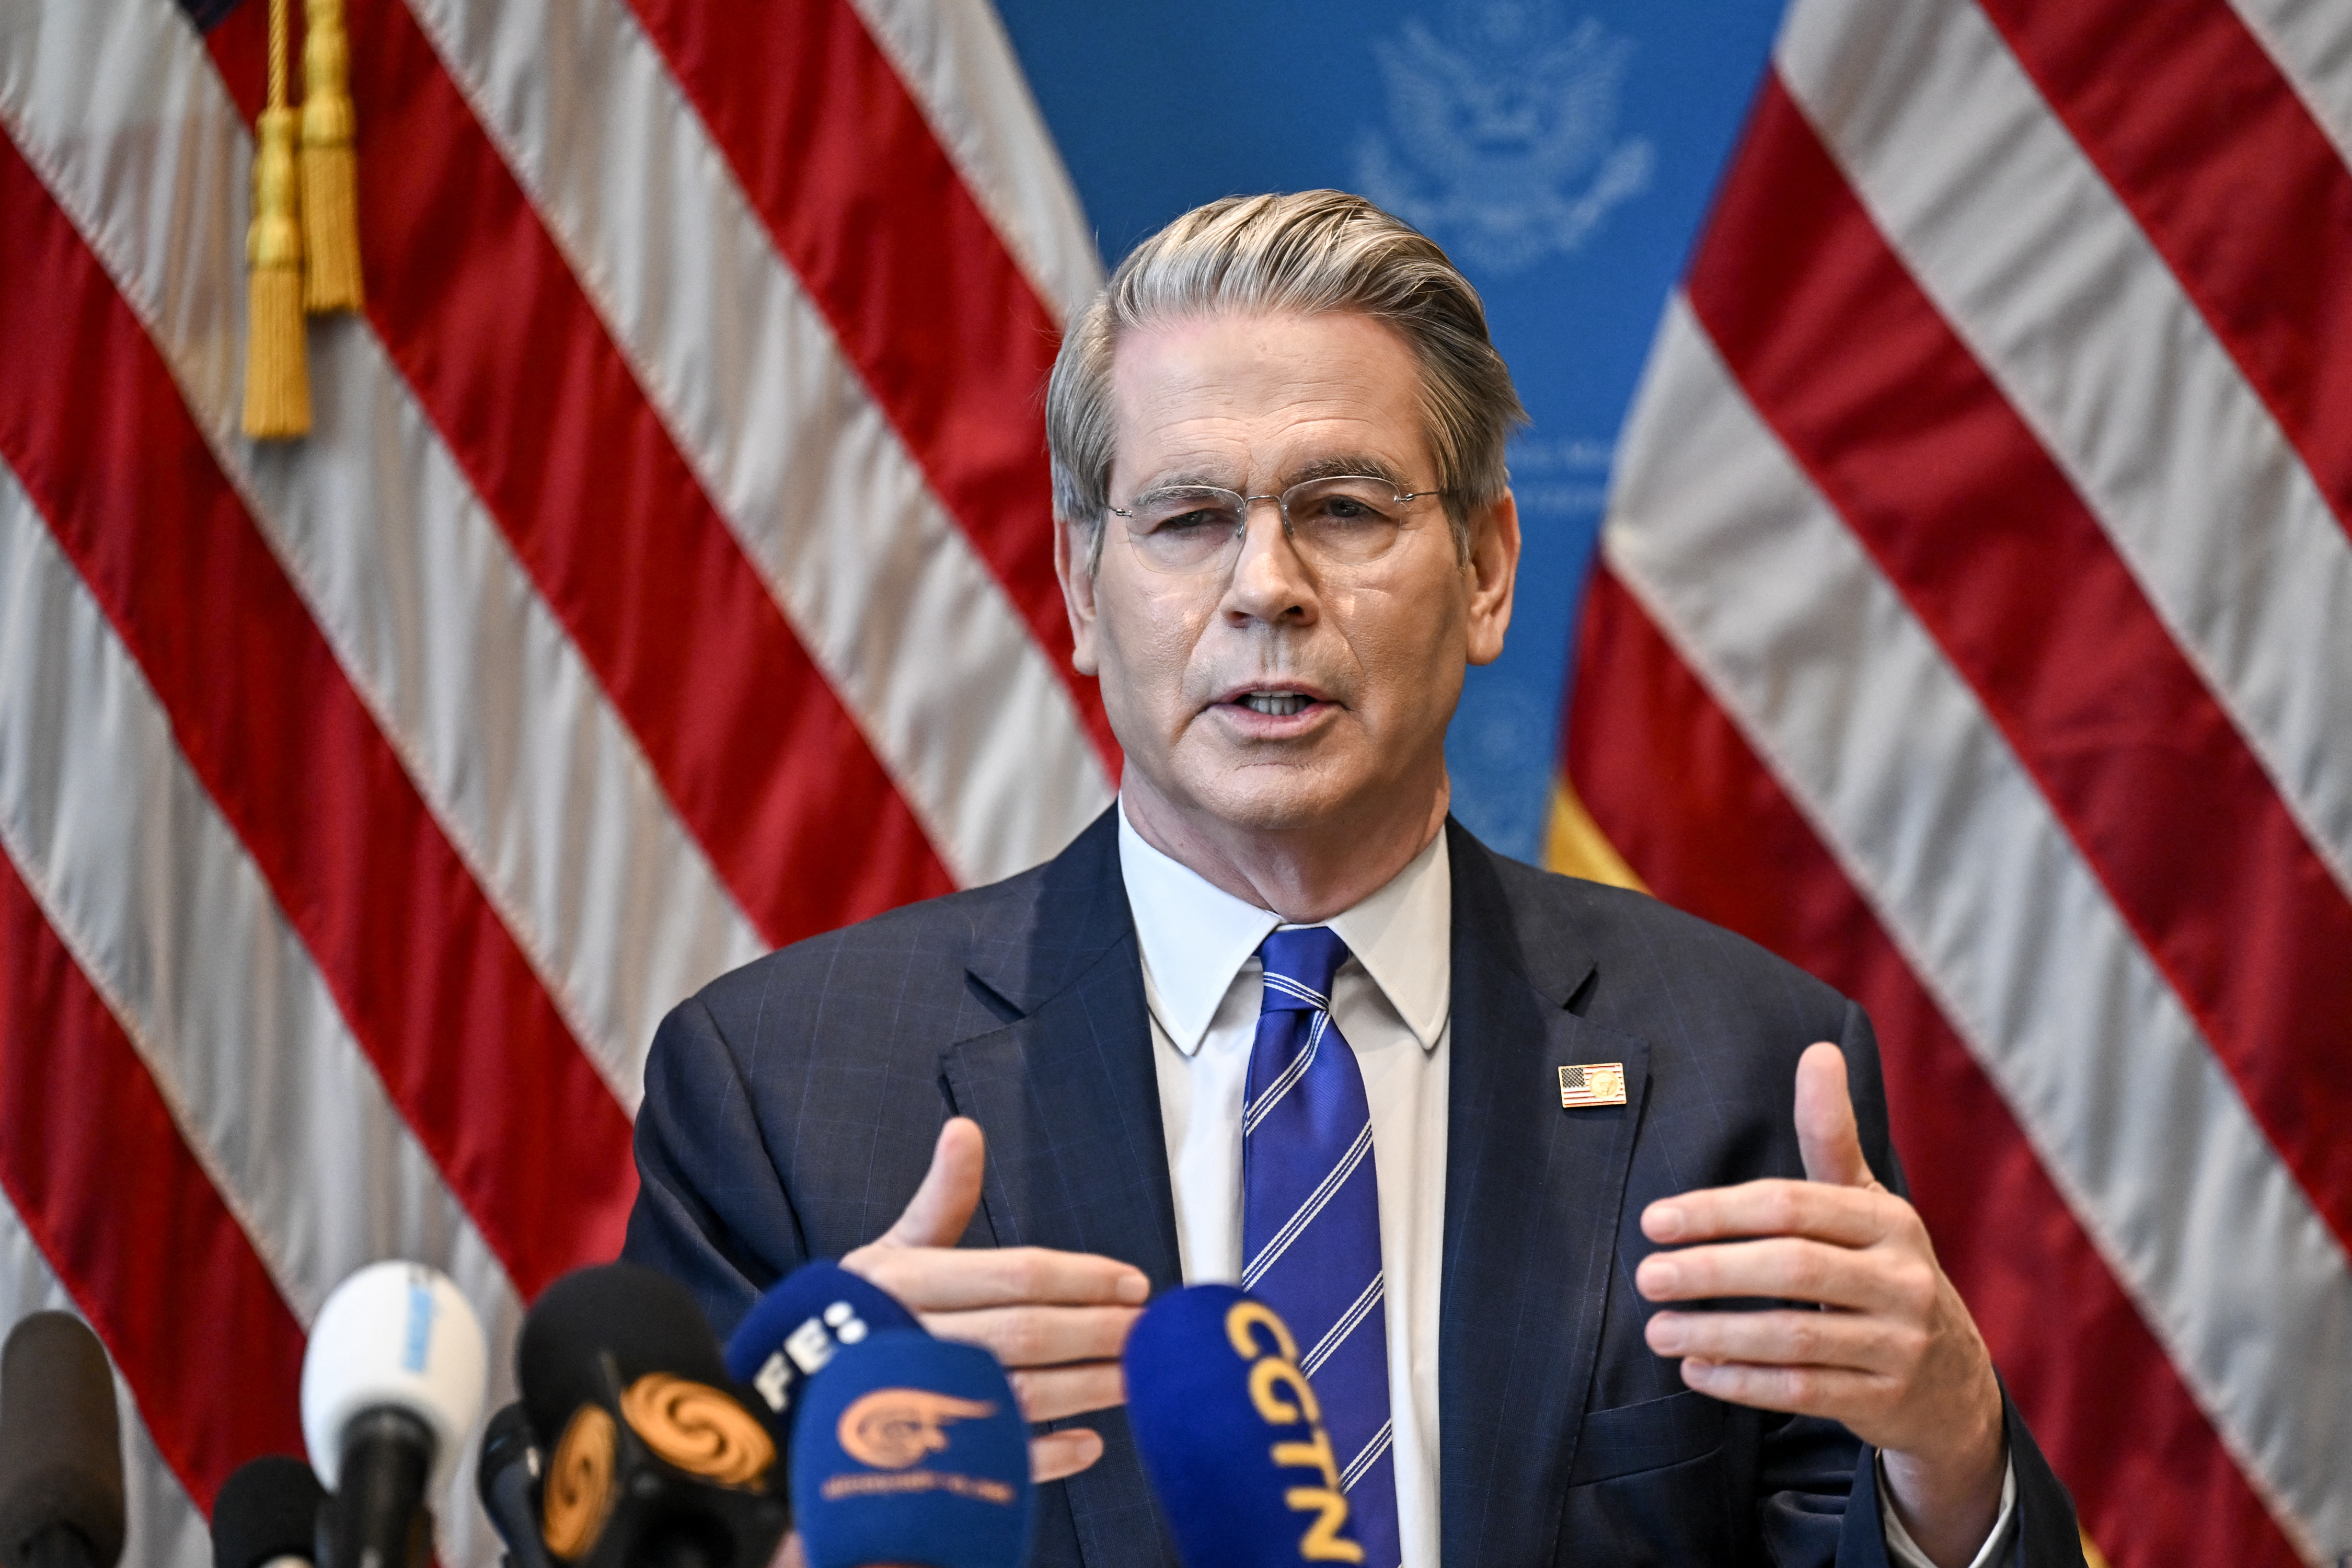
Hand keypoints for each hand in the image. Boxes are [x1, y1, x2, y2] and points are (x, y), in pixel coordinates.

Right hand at [841, 1117, 1148, 1483]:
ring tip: (1137, 1378)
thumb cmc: (859, 1313)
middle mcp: (916, 1339)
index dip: (1083, 1277)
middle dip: (1098, 1331)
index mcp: (908, 1282)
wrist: (784, 1395)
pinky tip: (1088, 1444)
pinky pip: (995, 1460)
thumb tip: (965, 1129)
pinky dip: (1046, 1456)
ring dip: (1088, 1388)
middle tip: (1149, 1331)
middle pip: (1028, 1333)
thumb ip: (941, 1197)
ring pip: (1021, 1394)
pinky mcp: (922, 1457)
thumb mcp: (891, 1249)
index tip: (1134, 1282)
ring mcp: (920, 1402)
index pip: (1017, 1273)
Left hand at [1634, 1043, 2004, 1567]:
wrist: (1951, 1381)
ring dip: (1716, 1333)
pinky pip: (1805, 1390)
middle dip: (1711, 1271)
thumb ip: (1831, 1136)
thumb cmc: (1883, 1271)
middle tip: (1646, 1276)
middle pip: (1792, 1267)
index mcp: (1887, 1220)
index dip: (1718, 1210)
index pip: (1792, 1205)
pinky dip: (1744, 1382)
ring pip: (1794, 1336)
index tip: (1653, 1221)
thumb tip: (1818, 1050)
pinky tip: (1696, 1370)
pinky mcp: (1886, 1400)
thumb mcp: (1865, 1203)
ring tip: (1656, 1330)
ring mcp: (1899, 1343)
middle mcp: (1902, 1278)